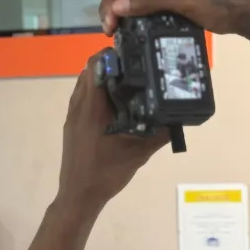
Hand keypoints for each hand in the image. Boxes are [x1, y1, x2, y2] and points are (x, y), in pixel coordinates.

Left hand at [58, 61, 167, 206]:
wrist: (79, 195)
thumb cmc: (106, 172)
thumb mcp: (139, 152)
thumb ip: (159, 133)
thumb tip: (177, 117)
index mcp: (92, 106)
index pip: (95, 65)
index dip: (113, 54)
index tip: (134, 54)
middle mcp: (79, 105)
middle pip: (90, 71)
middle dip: (112, 65)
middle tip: (136, 67)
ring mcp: (72, 115)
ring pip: (85, 84)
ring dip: (104, 79)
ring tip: (129, 84)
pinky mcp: (72, 125)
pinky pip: (83, 98)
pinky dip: (98, 94)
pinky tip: (117, 105)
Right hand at [99, 0, 249, 35]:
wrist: (244, 12)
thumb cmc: (218, 3)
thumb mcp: (183, 2)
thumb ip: (149, 3)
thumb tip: (116, 7)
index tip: (108, 23)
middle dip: (115, 7)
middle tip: (109, 30)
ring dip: (125, 12)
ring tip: (118, 33)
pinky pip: (148, 3)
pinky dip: (139, 15)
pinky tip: (134, 29)